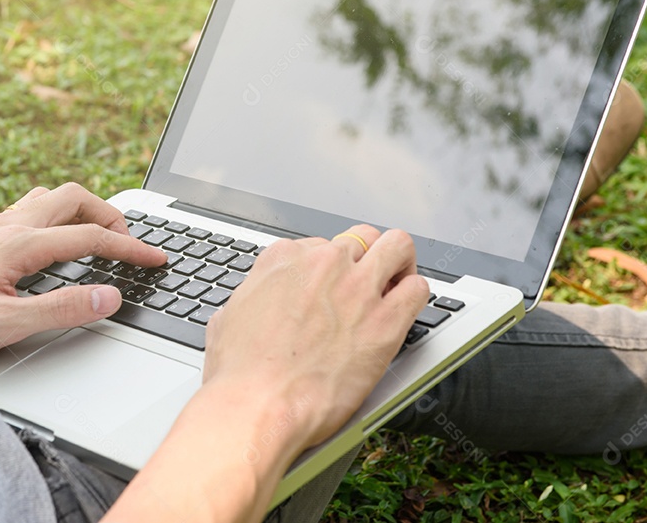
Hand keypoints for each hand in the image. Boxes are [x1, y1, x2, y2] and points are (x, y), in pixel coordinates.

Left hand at [0, 182, 165, 365]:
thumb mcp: (3, 325)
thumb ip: (61, 308)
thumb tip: (109, 295)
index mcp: (18, 244)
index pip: (90, 238)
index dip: (130, 249)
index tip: (156, 260)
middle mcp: (7, 226)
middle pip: (73, 198)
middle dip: (109, 215)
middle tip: (129, 242)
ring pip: (50, 198)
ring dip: (82, 210)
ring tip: (100, 236)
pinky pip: (30, 208)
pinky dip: (57, 216)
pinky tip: (54, 241)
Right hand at [105, 226, 428, 522]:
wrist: (258, 406)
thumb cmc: (239, 374)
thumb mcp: (228, 318)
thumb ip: (251, 299)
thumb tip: (255, 304)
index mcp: (284, 259)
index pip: (318, 245)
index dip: (326, 271)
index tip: (328, 289)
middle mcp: (323, 264)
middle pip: (360, 239)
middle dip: (365, 259)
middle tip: (366, 283)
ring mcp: (356, 288)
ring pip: (397, 247)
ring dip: (399, 264)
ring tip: (397, 283)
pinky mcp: (385, 320)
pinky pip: (418, 288)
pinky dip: (414, 296)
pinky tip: (406, 310)